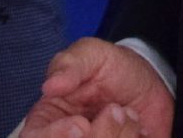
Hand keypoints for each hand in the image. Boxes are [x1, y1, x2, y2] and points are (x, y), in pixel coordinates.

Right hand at [23, 38, 173, 137]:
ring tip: (128, 113)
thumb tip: (49, 86)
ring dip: (119, 134)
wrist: (148, 81)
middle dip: (97, 135)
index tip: (79, 125)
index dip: (54, 136)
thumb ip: (69, 65)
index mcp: (49, 118)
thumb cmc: (111, 67)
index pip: (35, 137)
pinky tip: (137, 126)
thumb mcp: (91, 54)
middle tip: (114, 111)